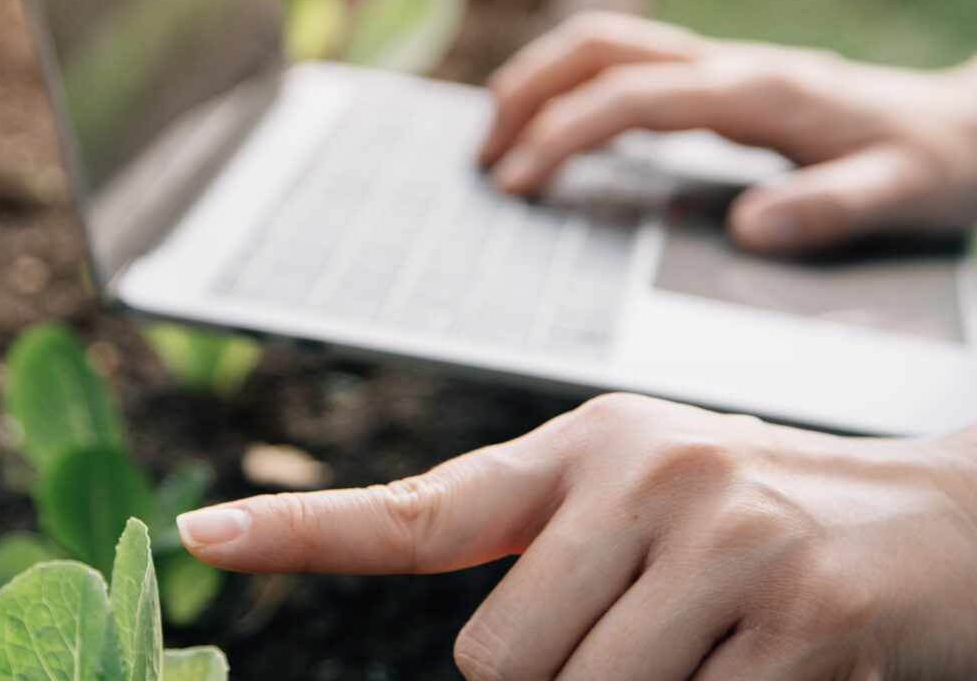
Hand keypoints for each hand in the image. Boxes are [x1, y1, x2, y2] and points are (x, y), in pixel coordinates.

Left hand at [178, 394, 976, 679]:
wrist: (944, 522)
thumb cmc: (765, 520)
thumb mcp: (643, 504)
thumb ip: (545, 560)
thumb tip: (480, 664)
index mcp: (583, 446)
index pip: (420, 504)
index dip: (302, 527)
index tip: (202, 530)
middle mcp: (642, 473)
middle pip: (496, 664)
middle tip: (649, 637)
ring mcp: (723, 540)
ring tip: (712, 648)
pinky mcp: (801, 618)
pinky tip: (772, 667)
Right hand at [476, 11, 976, 252]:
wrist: (966, 128)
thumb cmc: (935, 166)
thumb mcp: (902, 197)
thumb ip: (831, 210)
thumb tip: (749, 228)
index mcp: (756, 91)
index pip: (630, 96)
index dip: (563, 134)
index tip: (515, 180)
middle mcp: (727, 67)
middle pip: (597, 45)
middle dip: (526, 91)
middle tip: (482, 157)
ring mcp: (718, 70)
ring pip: (603, 45)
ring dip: (539, 82)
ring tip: (497, 142)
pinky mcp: (715, 85)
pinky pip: (622, 70)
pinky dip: (570, 91)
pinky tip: (555, 136)